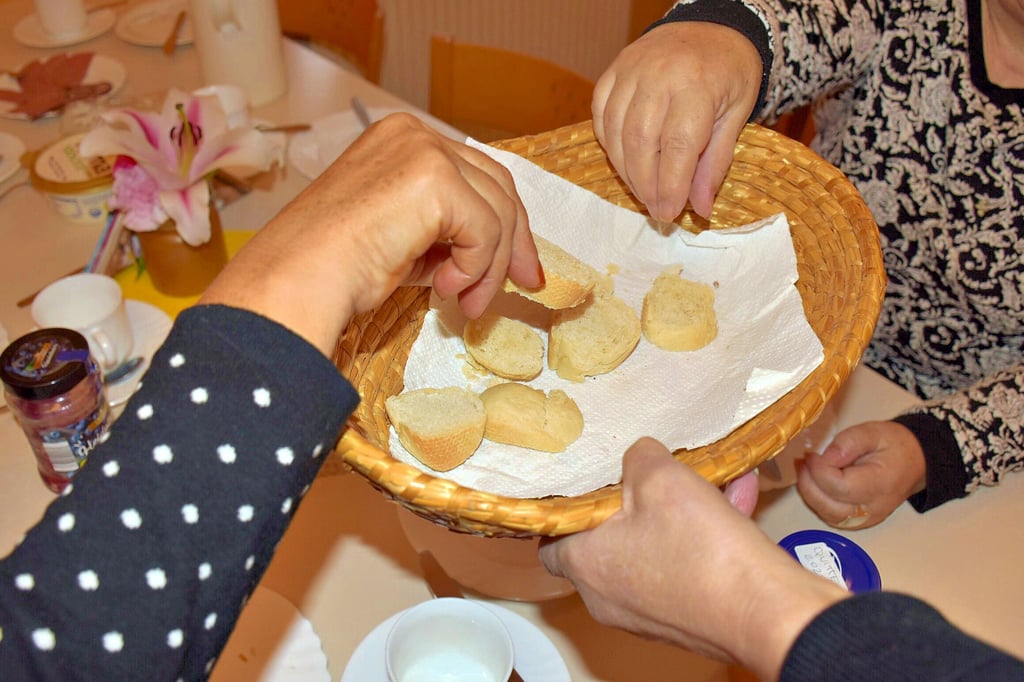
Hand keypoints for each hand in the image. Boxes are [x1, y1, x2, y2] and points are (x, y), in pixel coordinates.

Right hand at [201, 113, 541, 355]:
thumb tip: (499, 260)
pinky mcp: (434, 179)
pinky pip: (485, 230)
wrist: (299, 278)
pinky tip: (444, 288)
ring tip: (467, 304)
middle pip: (497, 187)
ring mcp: (424, 151)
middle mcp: (415, 135)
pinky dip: (475, 267)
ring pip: (497, 212)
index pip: (476, 176)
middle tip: (523, 286)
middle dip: (514, 243)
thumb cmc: (336, 267)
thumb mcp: (404, 237)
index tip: (521, 267)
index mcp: (403, 140)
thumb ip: (447, 234)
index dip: (506, 222)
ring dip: (490, 267)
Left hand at [539, 438, 846, 679]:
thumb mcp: (663, 477)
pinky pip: (683, 568)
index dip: (566, 510)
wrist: (767, 613)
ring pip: (652, 550)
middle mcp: (608, 597)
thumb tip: (638, 456)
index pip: (550, 542)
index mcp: (586, 566)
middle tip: (652, 476)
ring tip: (708, 480)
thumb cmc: (701, 547)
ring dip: (677, 514)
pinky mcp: (685, 619)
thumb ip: (639, 458)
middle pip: (607, 541)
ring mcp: (647, 613)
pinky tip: (735, 501)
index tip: (586, 484)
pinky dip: (701, 539)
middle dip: (633, 503)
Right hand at [591, 22, 761, 220]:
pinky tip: (626, 162)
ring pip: (617, 133)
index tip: (669, 213)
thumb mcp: (737, 114)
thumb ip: (716, 161)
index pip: (678, 145)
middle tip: (656, 209)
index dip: (670, 185)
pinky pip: (601, 116)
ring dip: (627, 171)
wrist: (710, 27)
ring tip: (643, 191)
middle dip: (646, 184)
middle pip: (642, 142)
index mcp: (698, 84)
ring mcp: (631, 70)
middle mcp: (660, 74)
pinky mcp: (613, 72)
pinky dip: (611, 145)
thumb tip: (699, 209)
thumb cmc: (729, 73)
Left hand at [797, 421, 926, 528]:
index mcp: (880, 485)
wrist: (915, 461)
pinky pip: (831, 516)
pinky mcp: (858, 521)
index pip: (839, 487)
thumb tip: (824, 459)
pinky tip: (814, 482)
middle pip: (829, 507)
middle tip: (804, 462)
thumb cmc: (894, 446)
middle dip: (809, 483)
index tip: (812, 455)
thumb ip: (847, 443)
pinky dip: (818, 501)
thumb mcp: (872, 432)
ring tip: (806, 470)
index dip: (818, 471)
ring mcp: (866, 519)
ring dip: (810, 493)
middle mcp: (873, 509)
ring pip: (827, 515)